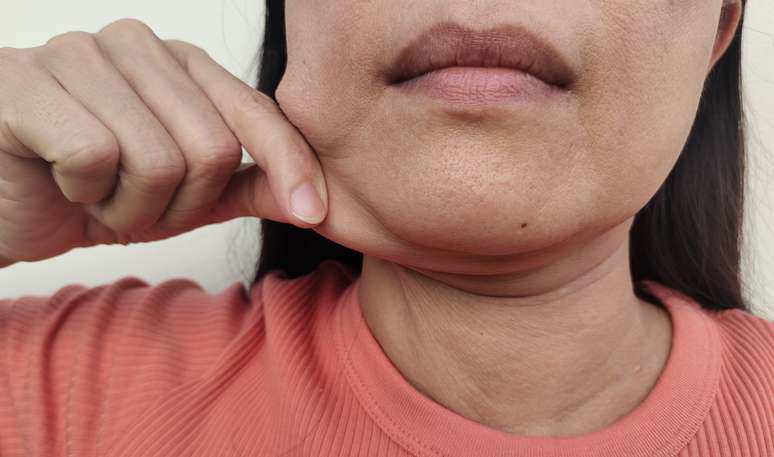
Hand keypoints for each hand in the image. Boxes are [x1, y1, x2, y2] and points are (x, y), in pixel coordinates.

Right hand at [0, 18, 327, 262]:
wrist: (8, 205)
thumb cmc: (96, 193)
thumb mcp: (184, 197)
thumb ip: (246, 188)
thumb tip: (316, 202)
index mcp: (180, 63)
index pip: (255, 112)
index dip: (289, 165)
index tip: (312, 212)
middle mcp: (135, 46)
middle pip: (211, 147)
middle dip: (180, 205)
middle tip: (137, 207)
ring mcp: (77, 55)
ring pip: (158, 159)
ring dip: (131, 207)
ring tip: (99, 197)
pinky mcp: (25, 83)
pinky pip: (95, 156)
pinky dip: (84, 194)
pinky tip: (62, 184)